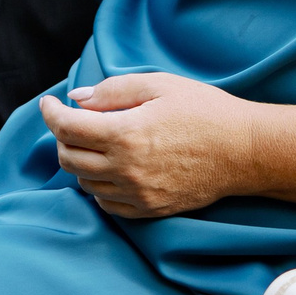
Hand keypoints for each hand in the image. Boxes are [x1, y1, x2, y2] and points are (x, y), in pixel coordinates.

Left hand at [39, 73, 258, 218]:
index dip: (50, 113)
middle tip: (73, 121)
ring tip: (95, 142)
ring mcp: (138, 194)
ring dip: (80, 161)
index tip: (49, 103)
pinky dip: (99, 185)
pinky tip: (111, 168)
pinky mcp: (150, 210)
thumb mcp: (159, 85)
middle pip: (69, 158)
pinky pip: (107, 204)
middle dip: (62, 137)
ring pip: (84, 182)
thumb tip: (76, 99)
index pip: (67, 128)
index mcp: (125, 134)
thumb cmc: (205, 110)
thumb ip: (112, 90)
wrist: (246, 151)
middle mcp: (126, 169)